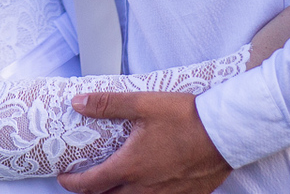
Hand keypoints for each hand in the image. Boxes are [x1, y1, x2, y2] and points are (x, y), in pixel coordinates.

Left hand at [58, 91, 229, 193]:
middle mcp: (144, 187)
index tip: (64, 178)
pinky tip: (145, 186)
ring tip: (111, 186)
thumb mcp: (142, 103)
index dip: (72, 183)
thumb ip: (108, 104)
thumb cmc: (186, 118)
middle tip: (84, 183)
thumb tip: (79, 103)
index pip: (91, 184)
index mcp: (130, 167)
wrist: (225, 132)